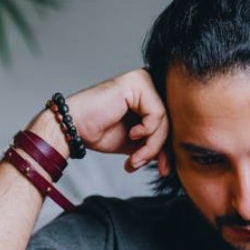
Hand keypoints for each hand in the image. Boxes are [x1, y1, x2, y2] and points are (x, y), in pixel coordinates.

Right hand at [26, 69, 169, 173]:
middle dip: (161, 149)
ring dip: (152, 146)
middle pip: (170, 121)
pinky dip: (147, 132)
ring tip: (135, 158)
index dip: (168, 149)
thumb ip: (156, 144)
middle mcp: (148, 83)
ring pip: (165, 120)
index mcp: (148, 95)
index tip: (162, 169)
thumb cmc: (99, 131)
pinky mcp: (137, 83)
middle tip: (149, 165)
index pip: (170, 123)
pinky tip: (132, 134)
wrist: (73, 128)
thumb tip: (175, 157)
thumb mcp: (136, 143)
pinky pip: (157, 114)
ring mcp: (143, 80)